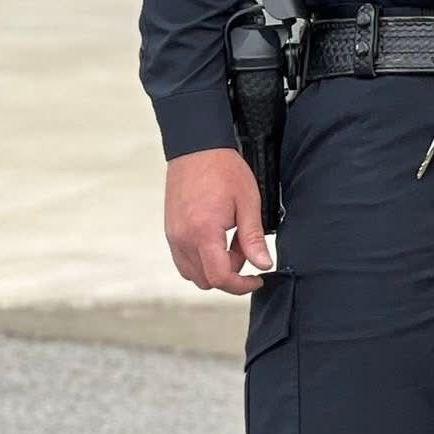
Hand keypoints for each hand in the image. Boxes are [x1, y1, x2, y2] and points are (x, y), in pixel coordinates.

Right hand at [165, 147, 273, 293]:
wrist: (196, 148)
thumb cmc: (223, 170)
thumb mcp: (248, 202)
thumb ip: (253, 238)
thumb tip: (263, 263)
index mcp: (203, 232)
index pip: (220, 277)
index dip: (241, 285)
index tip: (257, 278)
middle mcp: (183, 238)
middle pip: (205, 280)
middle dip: (230, 274)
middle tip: (245, 249)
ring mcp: (173, 236)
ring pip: (193, 273)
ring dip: (215, 268)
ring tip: (231, 243)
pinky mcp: (170, 231)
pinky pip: (183, 260)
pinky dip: (201, 260)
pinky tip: (216, 240)